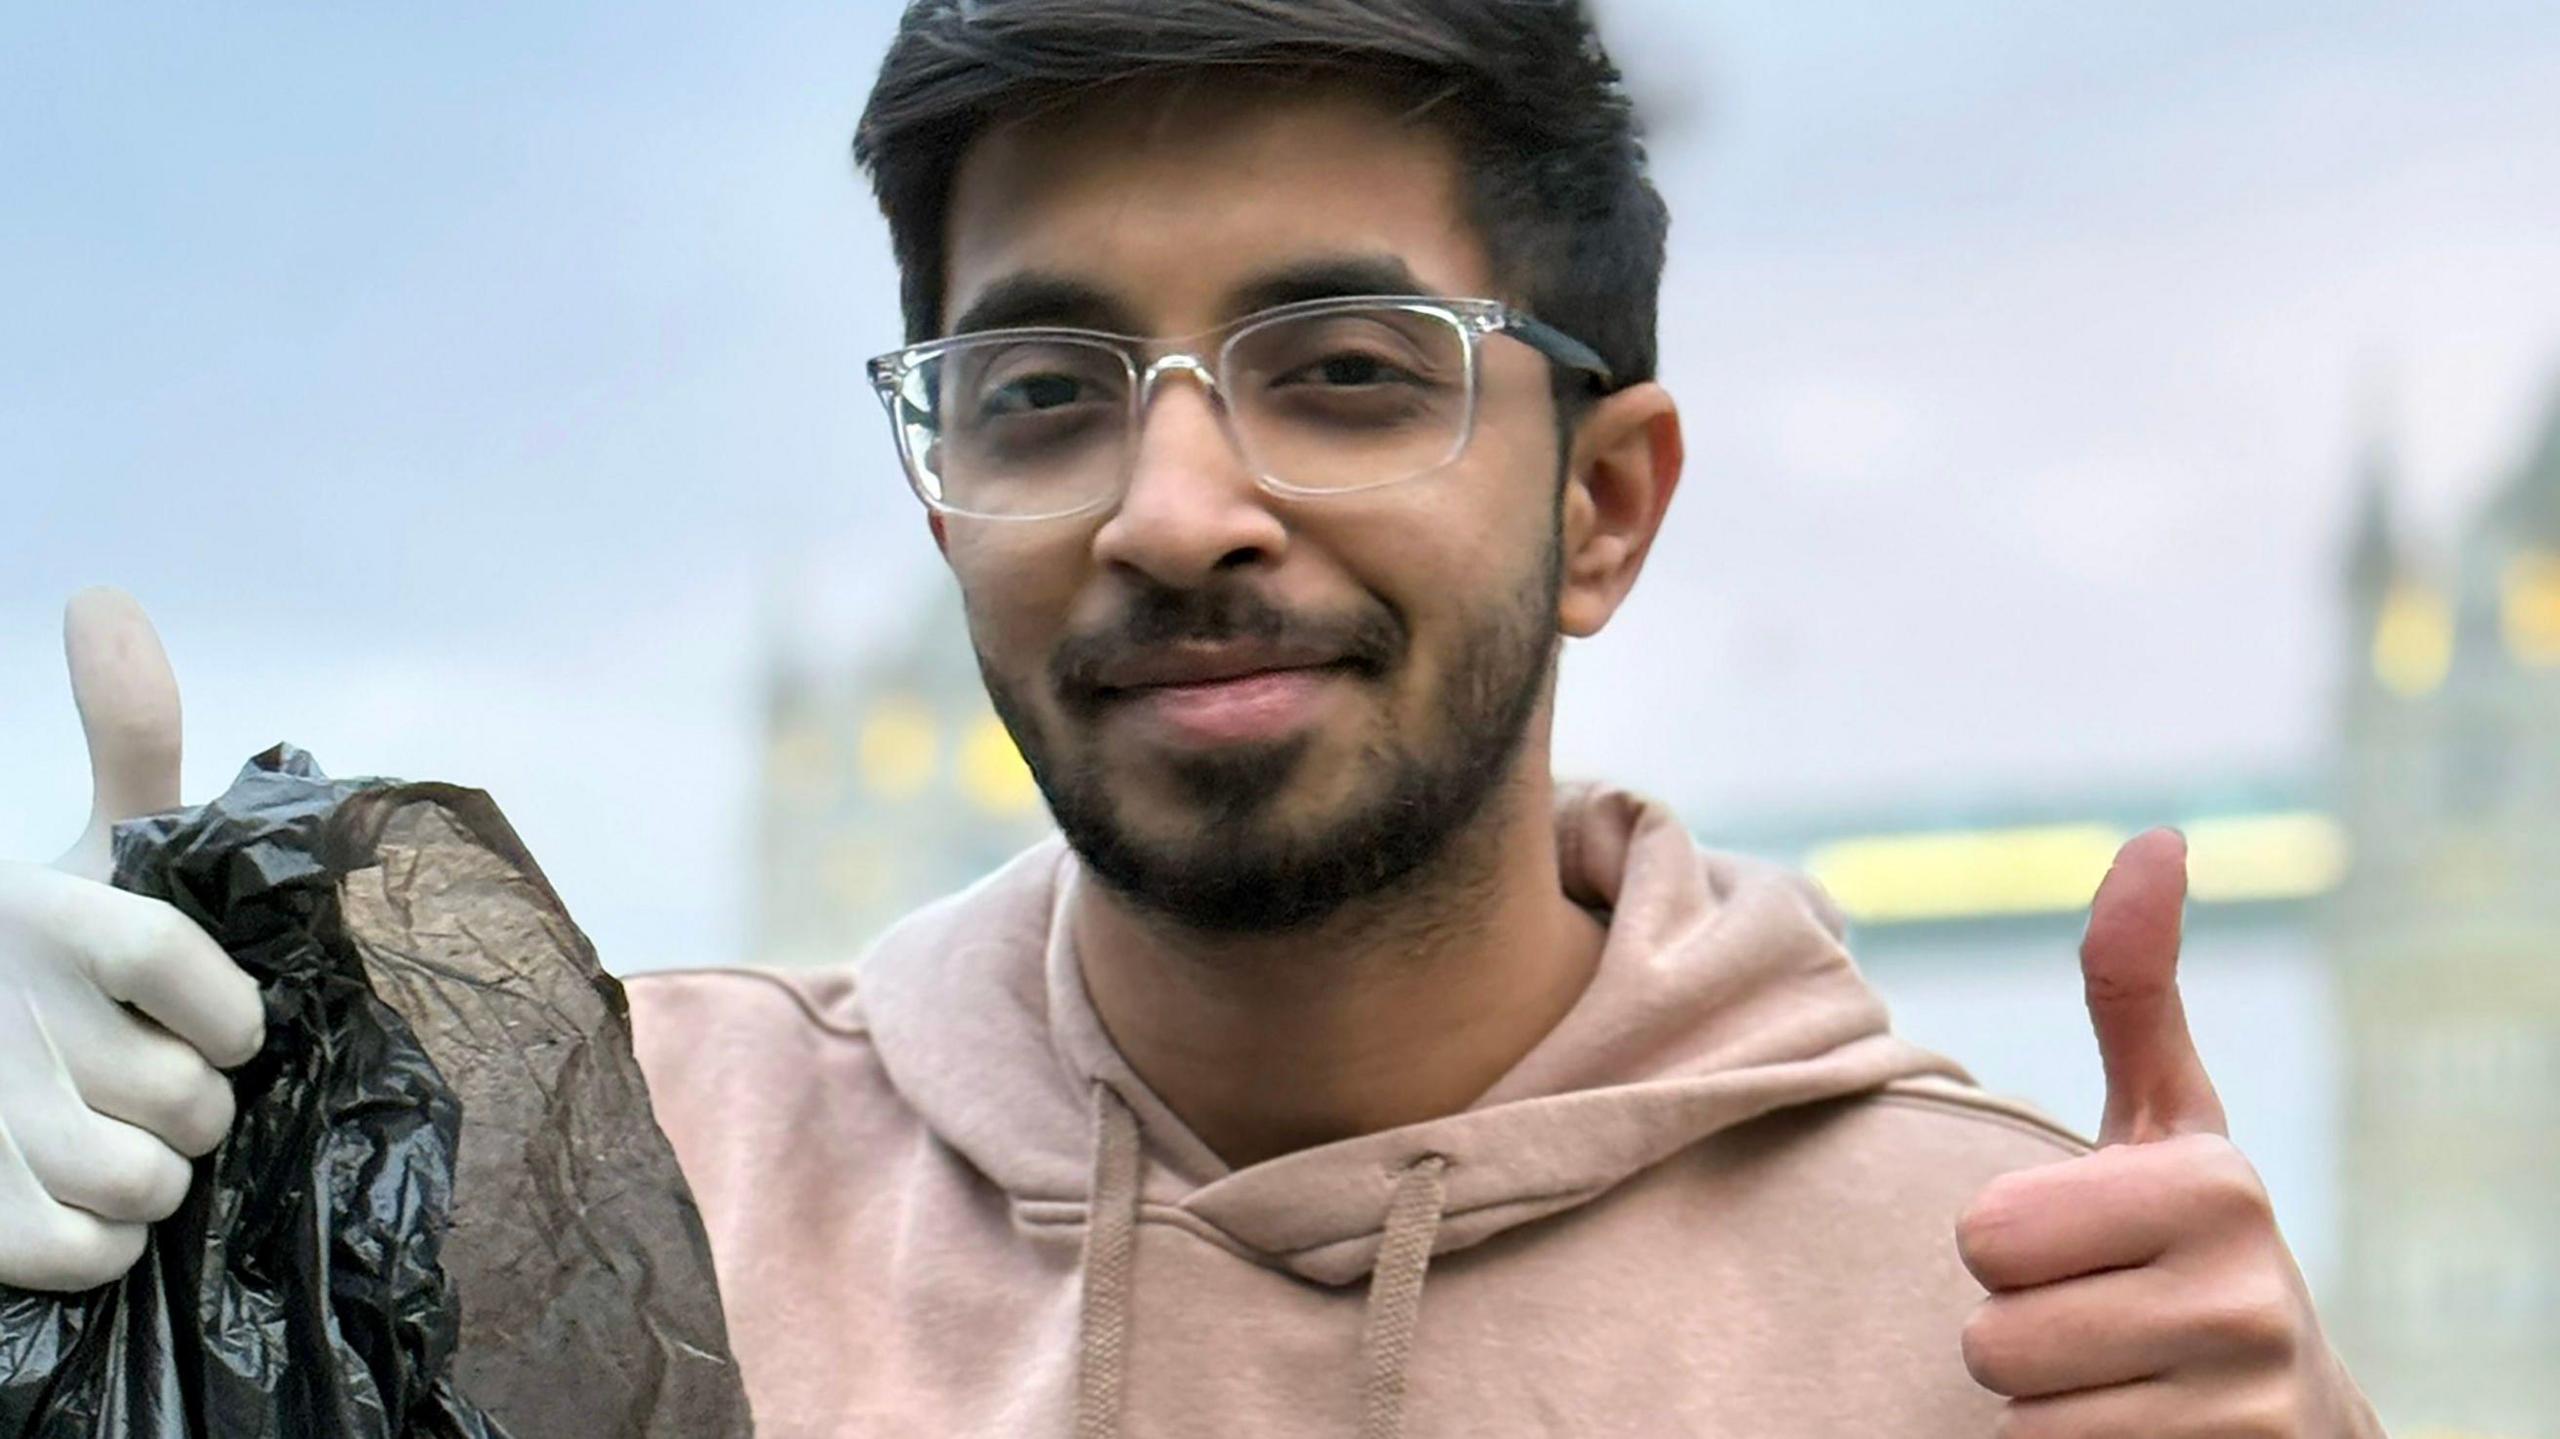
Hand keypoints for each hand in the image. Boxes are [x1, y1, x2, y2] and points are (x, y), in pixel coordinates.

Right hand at [0, 589, 264, 1291]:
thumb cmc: (43, 956)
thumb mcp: (95, 845)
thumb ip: (125, 734)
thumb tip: (101, 598)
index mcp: (40, 915)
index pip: (162, 957)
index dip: (221, 1007)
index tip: (232, 1025)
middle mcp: (2, 1016)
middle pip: (183, 1095)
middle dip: (201, 1101)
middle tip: (162, 1082)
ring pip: (145, 1183)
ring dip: (162, 1178)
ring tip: (122, 1137)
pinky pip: (88, 1254)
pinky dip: (109, 1244)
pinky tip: (83, 1203)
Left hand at [1953, 829, 2382, 1435]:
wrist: (2285, 1408)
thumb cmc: (2186, 1239)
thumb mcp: (2165, 1115)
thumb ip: (2135, 985)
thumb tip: (2154, 836)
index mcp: (2216, 1186)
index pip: (1985, 1233)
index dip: (2007, 1243)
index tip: (2084, 1240)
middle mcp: (2245, 1298)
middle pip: (1990, 1329)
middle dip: (2017, 1322)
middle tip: (2096, 1311)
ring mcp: (2243, 1406)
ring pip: (2015, 1408)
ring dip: (2041, 1396)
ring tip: (2116, 1370)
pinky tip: (2134, 1428)